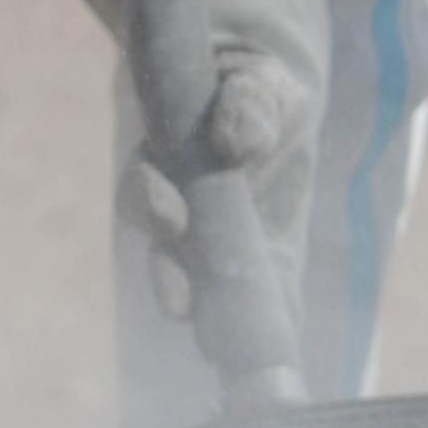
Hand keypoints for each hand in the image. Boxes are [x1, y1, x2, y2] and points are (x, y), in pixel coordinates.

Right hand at [117, 52, 298, 320]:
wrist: (276, 111)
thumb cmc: (260, 90)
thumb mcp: (259, 84)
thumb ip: (248, 105)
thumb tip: (236, 142)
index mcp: (169, 169)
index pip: (145, 194)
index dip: (151, 207)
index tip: (170, 217)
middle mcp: (181, 219)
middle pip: (162, 255)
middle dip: (168, 281)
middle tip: (179, 304)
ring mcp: (215, 250)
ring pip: (203, 288)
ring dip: (212, 315)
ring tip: (218, 343)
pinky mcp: (259, 270)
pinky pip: (257, 302)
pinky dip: (269, 321)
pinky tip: (282, 343)